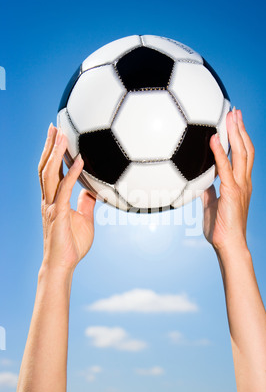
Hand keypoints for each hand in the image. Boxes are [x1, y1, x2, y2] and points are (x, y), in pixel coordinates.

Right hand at [38, 124, 95, 272]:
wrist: (64, 264)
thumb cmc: (73, 245)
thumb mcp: (84, 219)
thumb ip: (86, 203)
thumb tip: (93, 191)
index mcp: (54, 200)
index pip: (52, 172)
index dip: (52, 153)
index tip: (57, 136)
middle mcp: (49, 200)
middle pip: (45, 167)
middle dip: (49, 146)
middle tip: (54, 126)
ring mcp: (51, 206)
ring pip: (49, 173)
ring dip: (54, 152)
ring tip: (60, 133)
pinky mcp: (59, 213)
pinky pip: (65, 189)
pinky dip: (72, 173)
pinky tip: (79, 160)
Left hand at [201, 108, 254, 253]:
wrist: (228, 245)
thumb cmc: (220, 229)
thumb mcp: (211, 205)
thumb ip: (208, 191)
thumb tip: (200, 182)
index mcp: (240, 184)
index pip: (243, 156)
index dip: (240, 138)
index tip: (235, 123)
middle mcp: (243, 182)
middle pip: (246, 149)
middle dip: (241, 129)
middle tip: (236, 111)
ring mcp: (240, 186)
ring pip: (242, 154)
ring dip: (236, 133)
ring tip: (232, 115)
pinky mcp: (232, 192)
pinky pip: (225, 168)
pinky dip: (220, 152)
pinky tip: (214, 139)